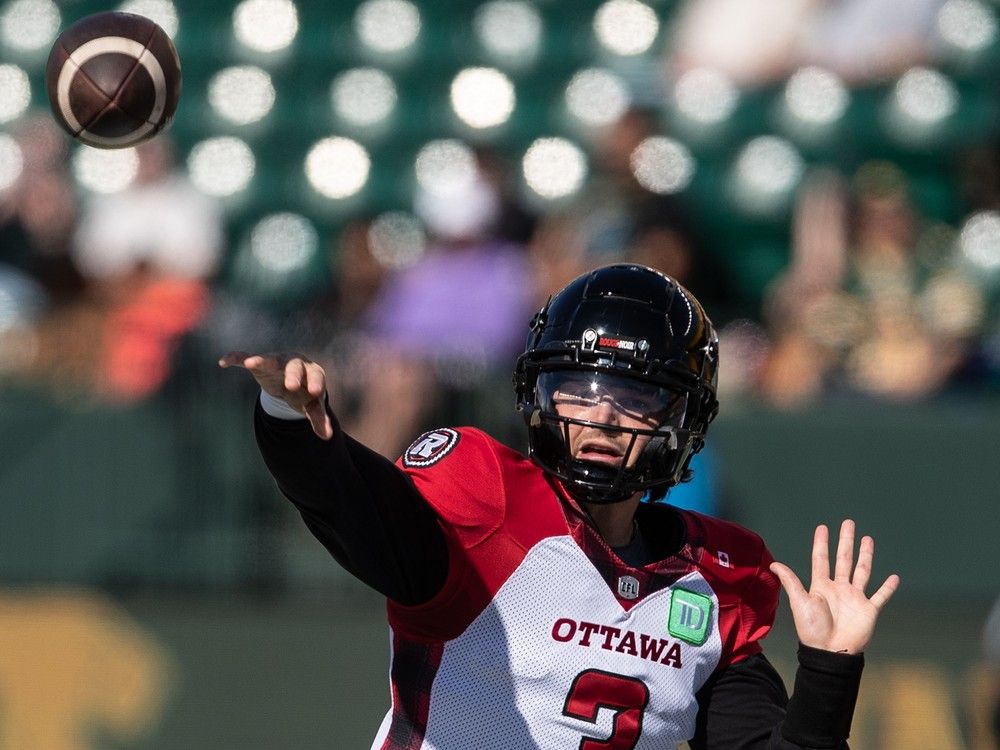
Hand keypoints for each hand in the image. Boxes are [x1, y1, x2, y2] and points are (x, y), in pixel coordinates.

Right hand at [218, 351, 332, 439]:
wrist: (292, 381)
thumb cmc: (305, 393)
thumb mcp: (311, 406)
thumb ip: (319, 419)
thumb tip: (327, 437)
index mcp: (312, 372)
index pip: (317, 375)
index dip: (316, 383)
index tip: (314, 392)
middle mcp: (295, 363)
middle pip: (295, 366)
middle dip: (293, 375)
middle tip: (291, 386)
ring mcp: (276, 362)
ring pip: (270, 359)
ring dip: (260, 360)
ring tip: (251, 363)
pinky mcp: (259, 365)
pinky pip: (245, 358)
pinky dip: (235, 358)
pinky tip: (223, 362)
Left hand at [770, 519, 899, 654]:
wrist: (830, 651)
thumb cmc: (812, 628)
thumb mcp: (800, 602)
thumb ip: (791, 582)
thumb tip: (774, 563)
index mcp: (821, 585)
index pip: (821, 559)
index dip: (822, 543)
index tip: (823, 527)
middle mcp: (838, 588)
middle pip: (843, 559)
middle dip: (846, 541)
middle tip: (848, 523)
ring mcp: (854, 598)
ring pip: (862, 571)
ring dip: (866, 555)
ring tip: (867, 539)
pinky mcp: (868, 610)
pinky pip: (880, 596)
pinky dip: (888, 587)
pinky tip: (894, 577)